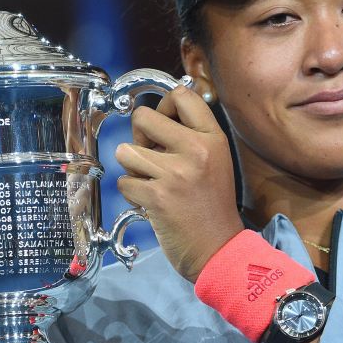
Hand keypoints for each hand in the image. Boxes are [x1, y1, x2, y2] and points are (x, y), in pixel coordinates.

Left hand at [115, 86, 243, 282]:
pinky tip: (151, 202)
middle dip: (139, 136)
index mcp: (213, 138)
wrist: (217, 248)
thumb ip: (190, 135)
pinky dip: (132, 192)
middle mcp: (196, 150)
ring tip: (151, 181)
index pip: (182, 94)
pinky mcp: (157, 196)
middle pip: (142, 117)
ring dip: (132, 167)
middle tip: (152, 156)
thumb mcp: (215, 160)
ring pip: (125, 151)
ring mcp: (176, 173)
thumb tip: (151, 114)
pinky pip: (124, 181)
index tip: (163, 125)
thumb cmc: (211, 204)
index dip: (163, 105)